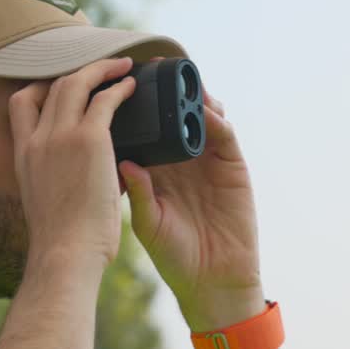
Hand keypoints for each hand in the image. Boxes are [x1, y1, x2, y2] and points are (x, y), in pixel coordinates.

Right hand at [10, 57, 137, 267]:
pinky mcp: (88, 140)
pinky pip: (104, 99)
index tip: (60, 86)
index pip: (20, 103)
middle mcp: (37, 139)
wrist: (64, 253)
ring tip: (122, 67)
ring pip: (76, 83)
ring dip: (101, 70)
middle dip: (77, 72)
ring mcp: (60, 136)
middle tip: (100, 70)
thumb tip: (82, 175)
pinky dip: (118, 87)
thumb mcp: (45, 202)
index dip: (40, 87)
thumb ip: (56, 179)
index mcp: (23, 155)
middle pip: (51, 86)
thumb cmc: (62, 241)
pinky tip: (132, 86)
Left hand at [119, 86, 264, 331]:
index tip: (116, 85)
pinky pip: (224, 135)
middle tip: (149, 66)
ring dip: (191, 97)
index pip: (144, 130)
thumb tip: (123, 162)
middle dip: (163, 91)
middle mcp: (180, 161)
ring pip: (200, 117)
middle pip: (172, 115)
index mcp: (155, 171)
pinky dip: (215, 119)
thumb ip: (139, 194)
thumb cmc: (174, 257)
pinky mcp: (232, 168)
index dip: (134, 109)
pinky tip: (204, 109)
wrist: (212, 282)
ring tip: (178, 78)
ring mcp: (208, 162)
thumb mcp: (149, 223)